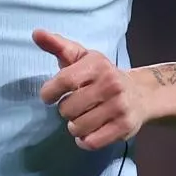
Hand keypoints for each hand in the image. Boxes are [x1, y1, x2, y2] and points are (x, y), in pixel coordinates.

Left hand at [34, 29, 147, 149]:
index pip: (65, 80)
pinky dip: (84, 140)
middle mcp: (110, 84)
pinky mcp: (124, 127)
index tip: (48, 96)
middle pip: (69, 108)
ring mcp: (119, 107)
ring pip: (79, 127)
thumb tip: (36, 33)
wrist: (140, 93)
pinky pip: (93, 142)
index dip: (50, 91)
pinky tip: (87, 132)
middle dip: (64, 110)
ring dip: (73, 126)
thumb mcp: (80, 56)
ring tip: (80, 118)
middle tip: (72, 106)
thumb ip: (57, 45)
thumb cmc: (101, 74)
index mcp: (97, 64)